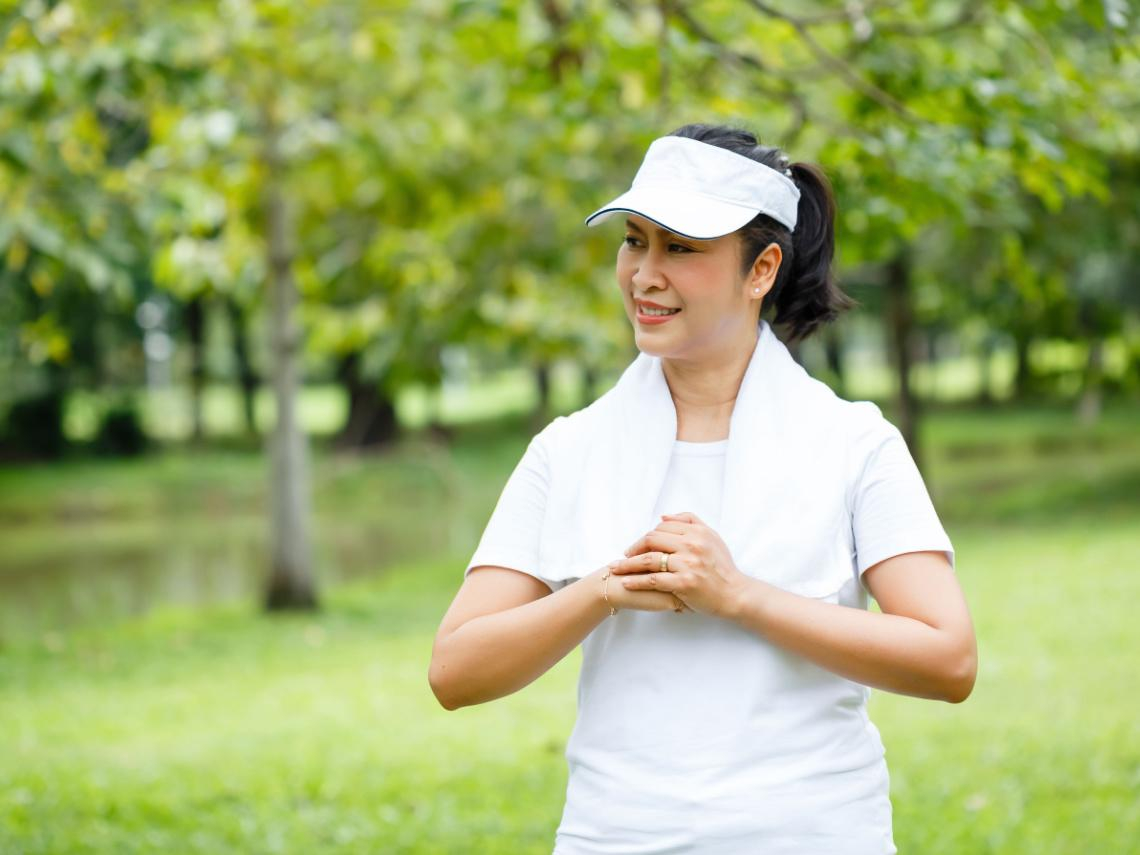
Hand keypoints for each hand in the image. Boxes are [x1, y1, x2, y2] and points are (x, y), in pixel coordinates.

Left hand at [610, 511, 748, 617]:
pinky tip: (627, 583)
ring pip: (649, 559)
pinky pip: (654, 580)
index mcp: (697, 532)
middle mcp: (692, 545)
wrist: (736, 593)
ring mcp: (688, 564)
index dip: (647, 535)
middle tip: (624, 556)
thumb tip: (663, 516)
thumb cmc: (723, 566)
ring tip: (616, 568)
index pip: (662, 527)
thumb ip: (690, 521)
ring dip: (628, 564)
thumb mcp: (712, 537)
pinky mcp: (684, 583)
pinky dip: (637, 581)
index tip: (638, 545)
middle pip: (652, 539)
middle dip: (634, 547)